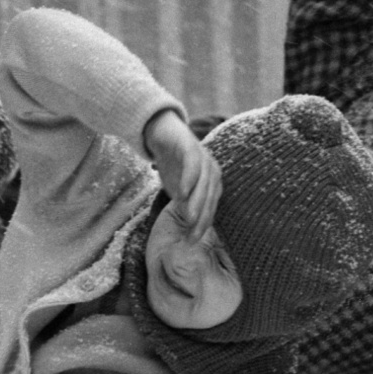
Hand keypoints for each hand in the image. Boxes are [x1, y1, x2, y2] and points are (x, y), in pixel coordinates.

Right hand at [143, 109, 221, 244]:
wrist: (160, 133)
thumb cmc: (171, 163)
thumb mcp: (177, 188)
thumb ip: (184, 203)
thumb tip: (188, 225)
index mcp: (211, 181)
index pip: (210, 206)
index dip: (203, 224)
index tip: (193, 241)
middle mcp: (212, 169)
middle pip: (210, 197)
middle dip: (202, 217)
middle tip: (192, 235)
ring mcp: (203, 157)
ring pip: (204, 183)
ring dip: (198, 201)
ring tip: (190, 218)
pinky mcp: (191, 146)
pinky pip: (193, 164)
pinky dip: (189, 178)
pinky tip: (182, 192)